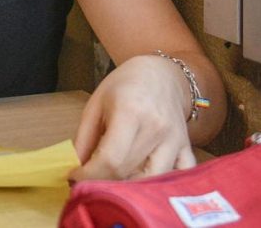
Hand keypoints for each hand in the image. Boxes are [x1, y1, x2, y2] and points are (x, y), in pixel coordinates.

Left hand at [70, 54, 196, 180]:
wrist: (161, 74)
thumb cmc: (124, 86)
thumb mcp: (96, 104)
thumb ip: (83, 138)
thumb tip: (74, 168)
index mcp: (130, 112)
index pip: (110, 159)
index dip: (89, 175)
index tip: (75, 177)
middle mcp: (156, 128)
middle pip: (128, 172)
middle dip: (103, 182)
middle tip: (89, 180)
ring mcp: (175, 140)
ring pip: (152, 180)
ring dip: (129, 187)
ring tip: (113, 180)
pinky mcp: (187, 148)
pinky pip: (179, 176)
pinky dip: (160, 184)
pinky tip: (143, 181)